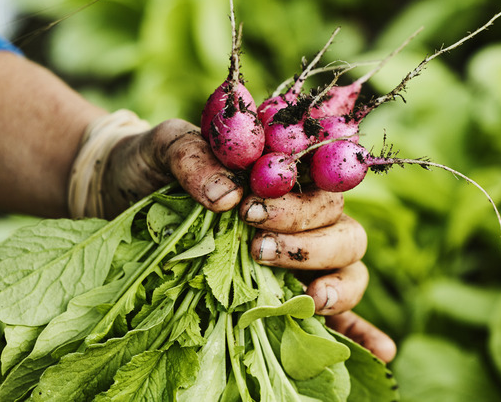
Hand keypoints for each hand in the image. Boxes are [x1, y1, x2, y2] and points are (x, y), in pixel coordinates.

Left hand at [102, 117, 394, 361]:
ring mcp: (295, 255)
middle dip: (308, 243)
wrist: (119, 192)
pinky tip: (381, 352)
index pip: (319, 179)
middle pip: (340, 226)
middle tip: (257, 248)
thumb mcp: (162, 148)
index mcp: (278, 172)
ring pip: (348, 264)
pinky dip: (360, 331)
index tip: (253, 210)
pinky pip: (336, 313)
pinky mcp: (282, 291)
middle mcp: (297, 213)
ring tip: (309, 298)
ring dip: (337, 282)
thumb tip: (227, 197)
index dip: (299, 199)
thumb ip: (193, 159)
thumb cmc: (148, 164)